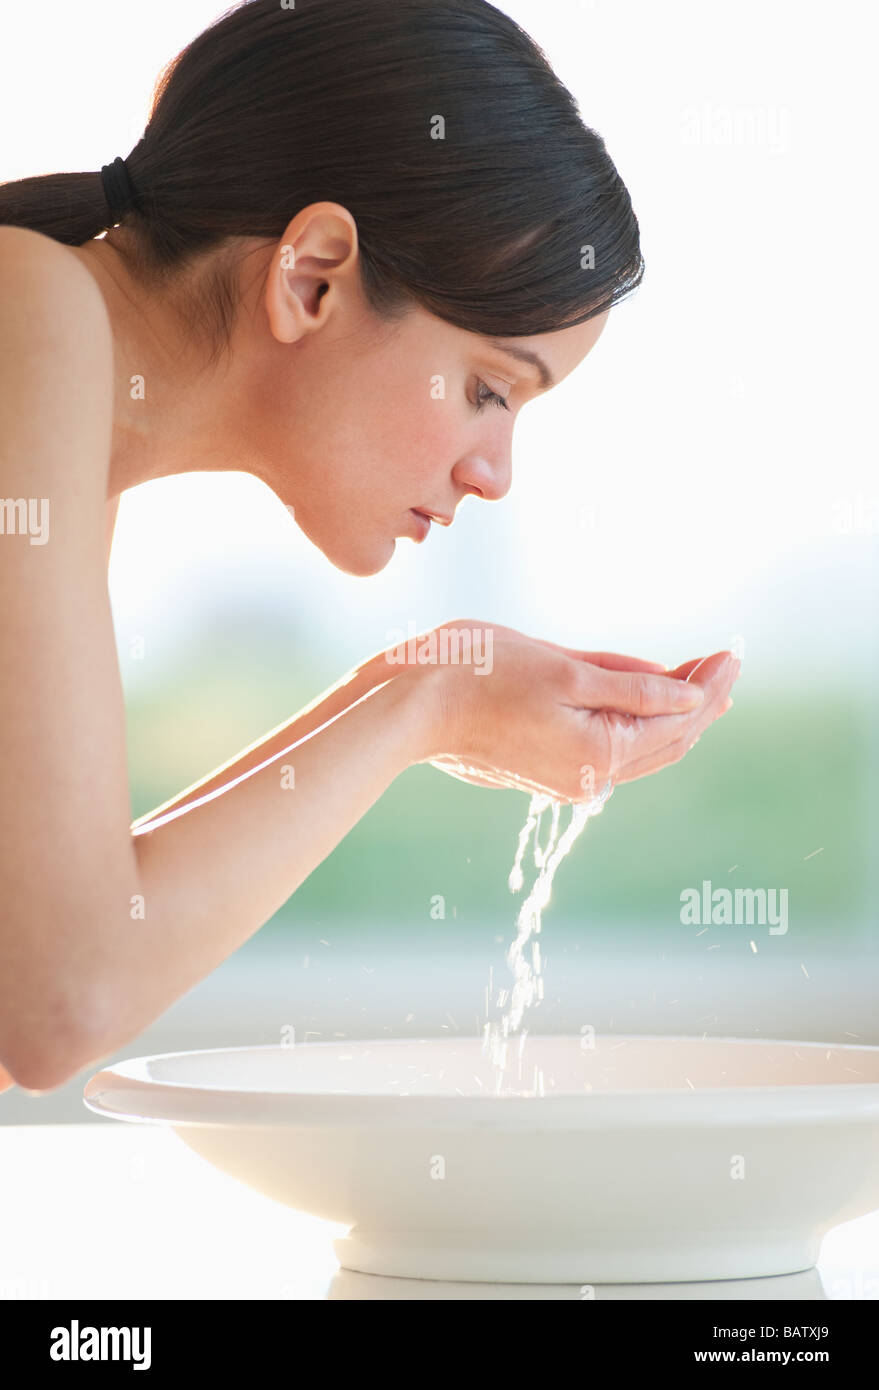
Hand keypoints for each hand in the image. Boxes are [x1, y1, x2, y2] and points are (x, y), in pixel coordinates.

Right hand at [415, 620, 738, 801]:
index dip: (710, 685)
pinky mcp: (548, 772)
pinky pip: (612, 751)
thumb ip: (635, 687)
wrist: (412, 707)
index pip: (679, 720)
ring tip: (700, 680)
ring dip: (673, 715)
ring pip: (641, 749)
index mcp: (600, 753)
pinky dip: (638, 725)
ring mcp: (569, 781)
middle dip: (700, 700)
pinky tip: (648, 702)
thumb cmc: (482, 674)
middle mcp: (590, 780)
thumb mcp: (567, 670)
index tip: (733, 653)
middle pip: (667, 741)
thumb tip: (691, 697)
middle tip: (726, 662)